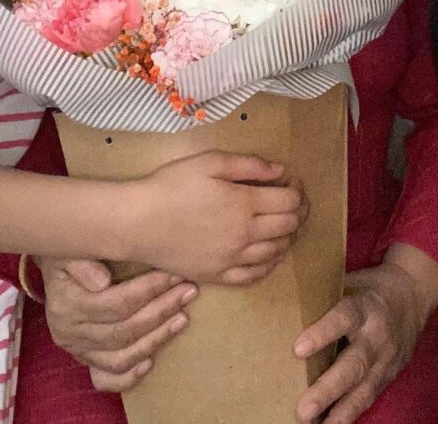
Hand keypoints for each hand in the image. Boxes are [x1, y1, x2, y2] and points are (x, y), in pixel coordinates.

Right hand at [41, 258, 196, 392]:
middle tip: (188, 292)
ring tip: (182, 319)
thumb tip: (101, 281)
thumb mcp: (70, 249)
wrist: (55, 267)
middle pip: (123, 330)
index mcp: (68, 304)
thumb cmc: (70, 252)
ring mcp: (77, 351)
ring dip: (155, 339)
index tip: (176, 275)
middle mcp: (70, 333)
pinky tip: (151, 363)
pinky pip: (105, 379)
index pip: (116, 303)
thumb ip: (82, 261)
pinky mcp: (84, 361)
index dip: (150, 290)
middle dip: (161, 311)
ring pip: (120, 357)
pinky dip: (129, 377)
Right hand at [128, 150, 308, 283]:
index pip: (290, 201)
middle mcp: (245, 234)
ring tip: (285, 225)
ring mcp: (232, 259)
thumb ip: (248, 165)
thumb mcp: (210, 162)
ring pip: (277, 252)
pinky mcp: (218, 276)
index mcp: (245, 204)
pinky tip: (270, 255)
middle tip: (295, 202)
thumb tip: (280, 171)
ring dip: (288, 237)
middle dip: (299, 212)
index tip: (293, 182)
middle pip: (288, 226)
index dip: (298, 191)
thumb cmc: (171, 185)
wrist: (138, 222)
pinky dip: (270, 265)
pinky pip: (254, 276)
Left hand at [292, 264, 425, 423]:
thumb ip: (325, 296)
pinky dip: (349, 414)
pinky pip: (368, 398)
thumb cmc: (370, 288)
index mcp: (364, 306)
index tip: (298, 349)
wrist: (413, 294)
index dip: (322, 333)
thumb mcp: (350, 282)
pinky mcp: (388, 376)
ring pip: (362, 389)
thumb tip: (283, 298)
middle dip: (328, 389)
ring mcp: (385, 359)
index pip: (343, 317)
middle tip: (303, 408)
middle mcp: (376, 335)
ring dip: (339, 411)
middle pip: (353, 364)